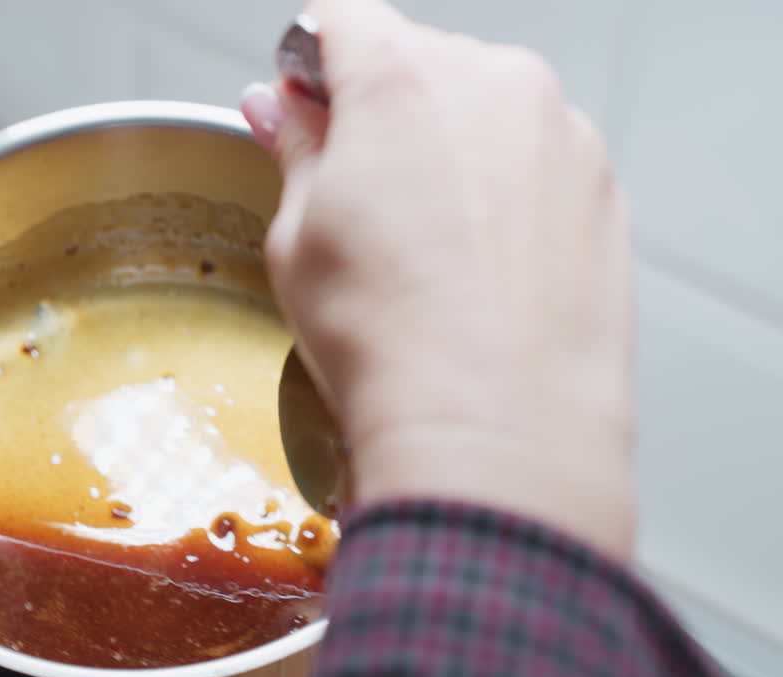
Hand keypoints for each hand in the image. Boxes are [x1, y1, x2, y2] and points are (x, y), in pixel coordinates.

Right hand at [243, 0, 634, 559]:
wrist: (496, 429)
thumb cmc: (390, 339)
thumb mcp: (300, 236)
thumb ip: (295, 149)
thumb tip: (279, 110)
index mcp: (403, 78)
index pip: (342, 20)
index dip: (310, 60)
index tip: (301, 102)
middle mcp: (495, 84)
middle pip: (420, 60)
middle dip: (380, 108)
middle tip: (351, 189)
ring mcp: (562, 135)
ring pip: (483, 110)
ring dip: (446, 149)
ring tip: (421, 244)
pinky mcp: (603, 189)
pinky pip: (535, 161)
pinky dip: (502, 191)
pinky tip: (475, 266)